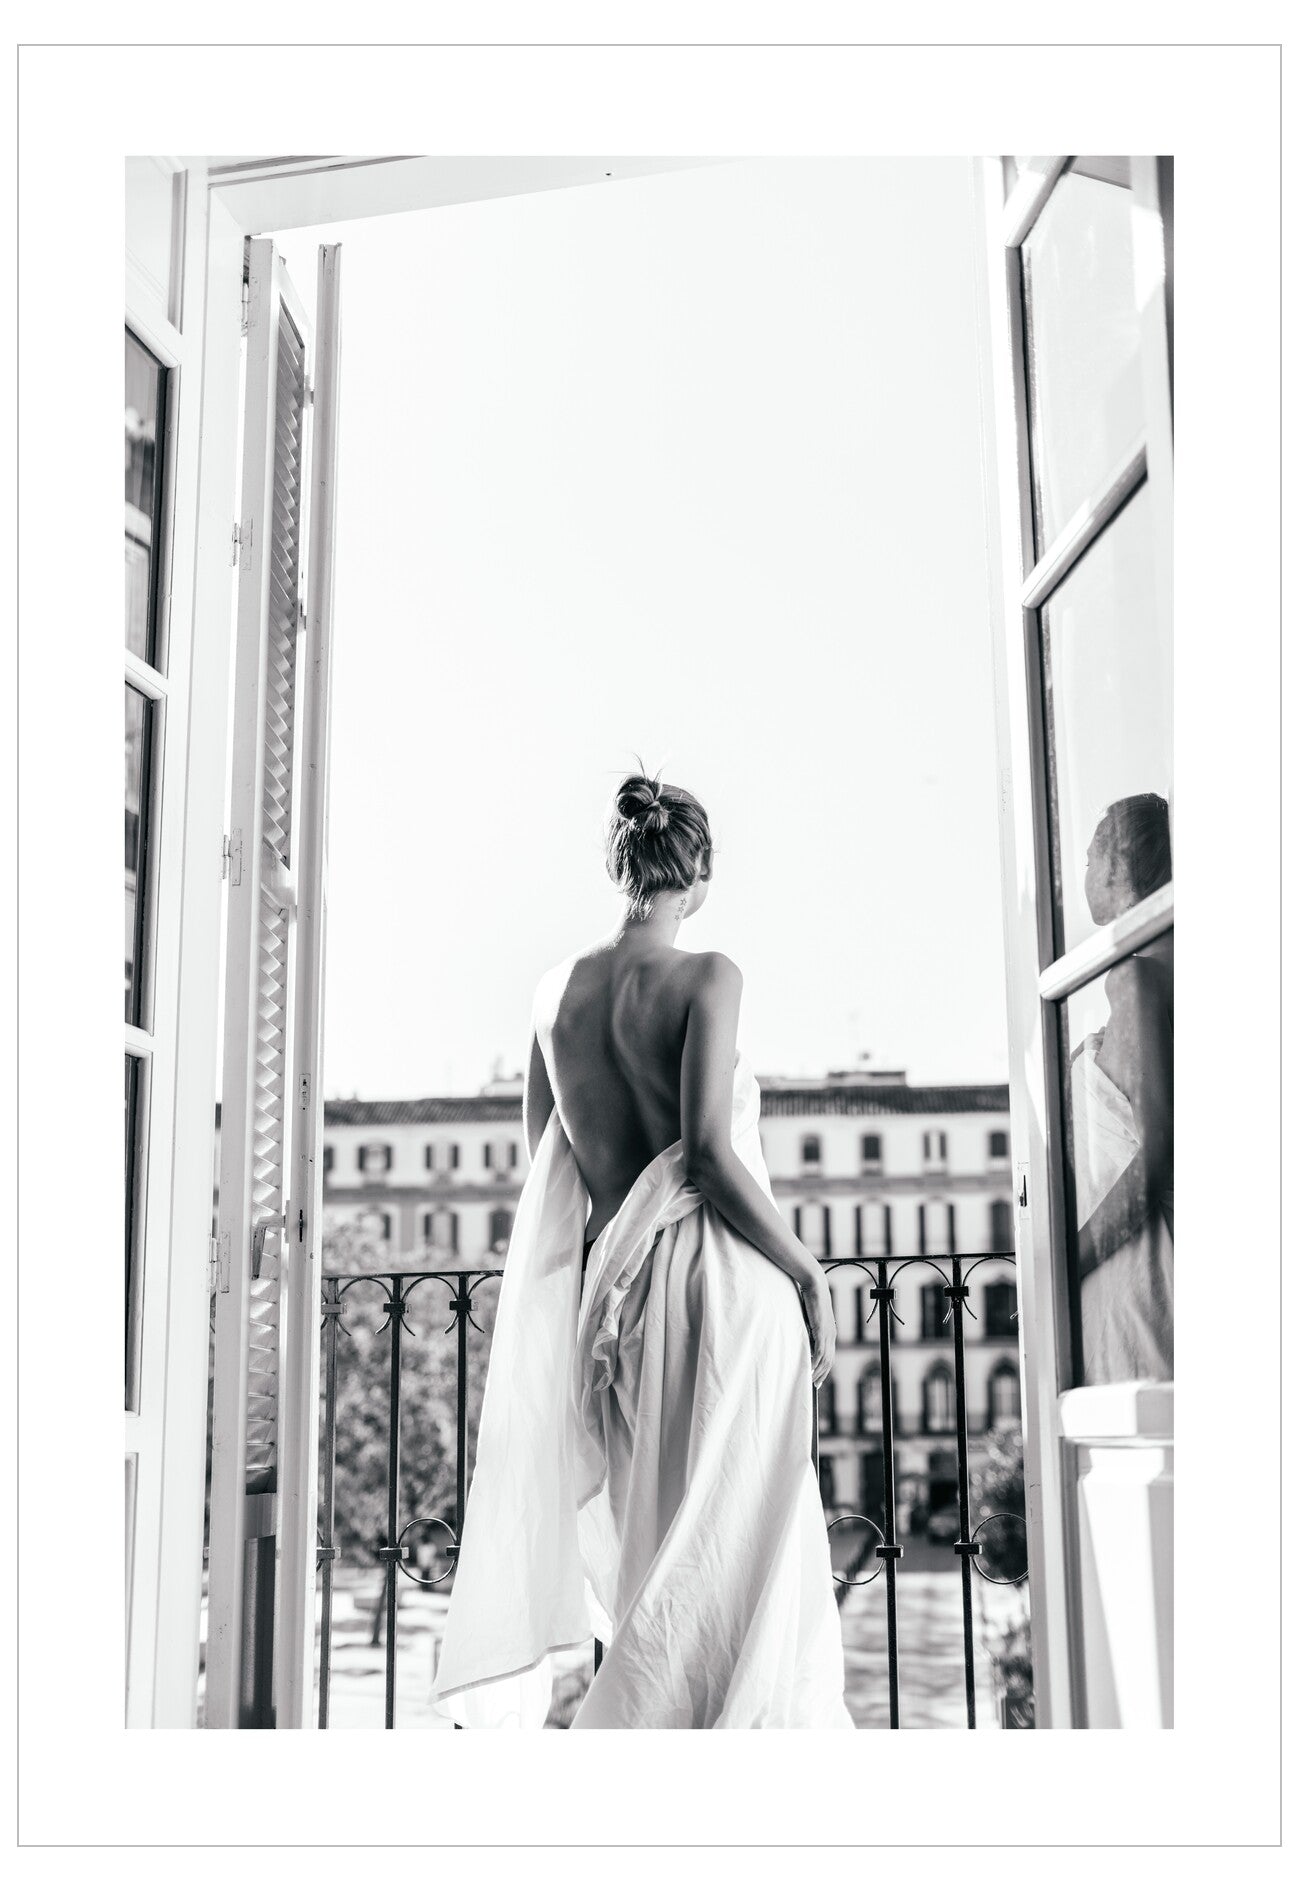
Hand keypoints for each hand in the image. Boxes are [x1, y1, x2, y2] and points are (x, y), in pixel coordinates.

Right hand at [798, 1264, 835, 1389]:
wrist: (814, 1284)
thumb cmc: (810, 1297)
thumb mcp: (809, 1317)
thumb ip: (808, 1328)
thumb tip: (801, 1337)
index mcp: (830, 1331)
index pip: (829, 1355)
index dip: (824, 1368)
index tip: (818, 1378)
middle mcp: (832, 1334)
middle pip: (829, 1360)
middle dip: (822, 1374)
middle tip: (815, 1386)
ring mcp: (828, 1333)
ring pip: (825, 1359)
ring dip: (818, 1371)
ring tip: (811, 1381)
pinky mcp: (822, 1330)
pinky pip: (820, 1351)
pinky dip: (815, 1362)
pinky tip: (810, 1368)